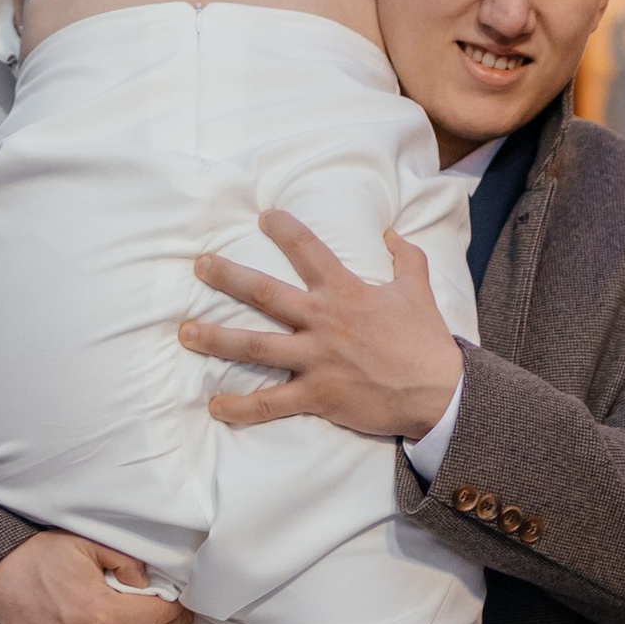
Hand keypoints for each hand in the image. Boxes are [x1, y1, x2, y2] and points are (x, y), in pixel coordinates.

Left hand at [181, 211, 463, 439]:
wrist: (438, 394)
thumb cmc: (426, 342)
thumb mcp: (419, 290)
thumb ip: (405, 257)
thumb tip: (391, 231)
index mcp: (346, 292)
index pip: (309, 251)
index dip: (285, 230)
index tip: (263, 216)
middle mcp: (323, 322)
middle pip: (265, 294)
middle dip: (228, 277)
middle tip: (200, 265)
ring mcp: (317, 360)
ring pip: (255, 347)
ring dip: (217, 339)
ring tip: (185, 332)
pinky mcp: (317, 396)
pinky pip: (271, 403)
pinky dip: (242, 407)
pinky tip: (215, 405)